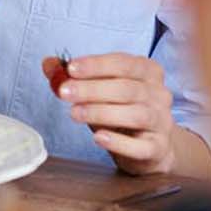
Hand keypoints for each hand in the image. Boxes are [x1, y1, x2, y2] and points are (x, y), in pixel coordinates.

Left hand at [56, 52, 177, 175]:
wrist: (149, 146)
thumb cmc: (122, 110)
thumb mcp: (99, 89)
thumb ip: (74, 76)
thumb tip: (48, 64)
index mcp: (148, 72)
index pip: (124, 63)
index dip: (96, 65)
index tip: (71, 69)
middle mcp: (159, 95)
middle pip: (127, 88)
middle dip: (92, 89)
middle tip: (65, 92)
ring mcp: (162, 122)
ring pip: (136, 114)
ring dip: (101, 112)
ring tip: (75, 113)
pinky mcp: (158, 148)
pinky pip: (142, 146)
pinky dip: (119, 142)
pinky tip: (98, 138)